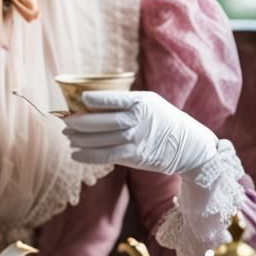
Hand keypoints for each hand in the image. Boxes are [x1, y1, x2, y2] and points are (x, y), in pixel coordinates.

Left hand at [62, 90, 217, 177]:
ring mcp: (137, 139)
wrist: (189, 146)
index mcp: (142, 103)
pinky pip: (107, 156)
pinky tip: (75, 154)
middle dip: (79, 122)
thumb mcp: (150, 103)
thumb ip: (125, 102)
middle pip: (102, 121)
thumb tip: (89, 103)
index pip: (114, 100)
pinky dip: (89, 156)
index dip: (95, 99)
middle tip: (65, 122)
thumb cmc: (164, 120)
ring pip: (101, 140)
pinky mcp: (135, 156)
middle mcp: (139, 121)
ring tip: (68, 137)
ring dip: (80, 140)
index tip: (80, 99)